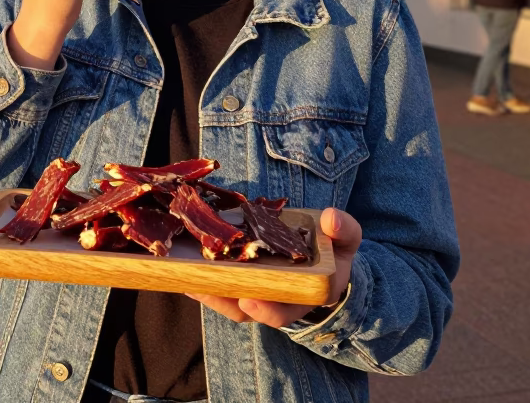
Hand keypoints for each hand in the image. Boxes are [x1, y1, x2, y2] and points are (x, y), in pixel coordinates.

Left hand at [186, 207, 362, 327]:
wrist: (324, 255)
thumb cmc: (333, 247)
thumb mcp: (345, 237)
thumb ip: (344, 229)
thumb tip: (331, 219)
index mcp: (308, 294)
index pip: (289, 310)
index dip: (269, 310)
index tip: (250, 300)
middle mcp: (282, 301)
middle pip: (250, 311)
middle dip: (227, 302)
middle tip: (205, 289)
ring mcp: (261, 294)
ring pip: (232, 303)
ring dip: (209, 293)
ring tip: (188, 280)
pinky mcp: (244, 283)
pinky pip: (223, 288)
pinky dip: (204, 281)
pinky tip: (184, 270)